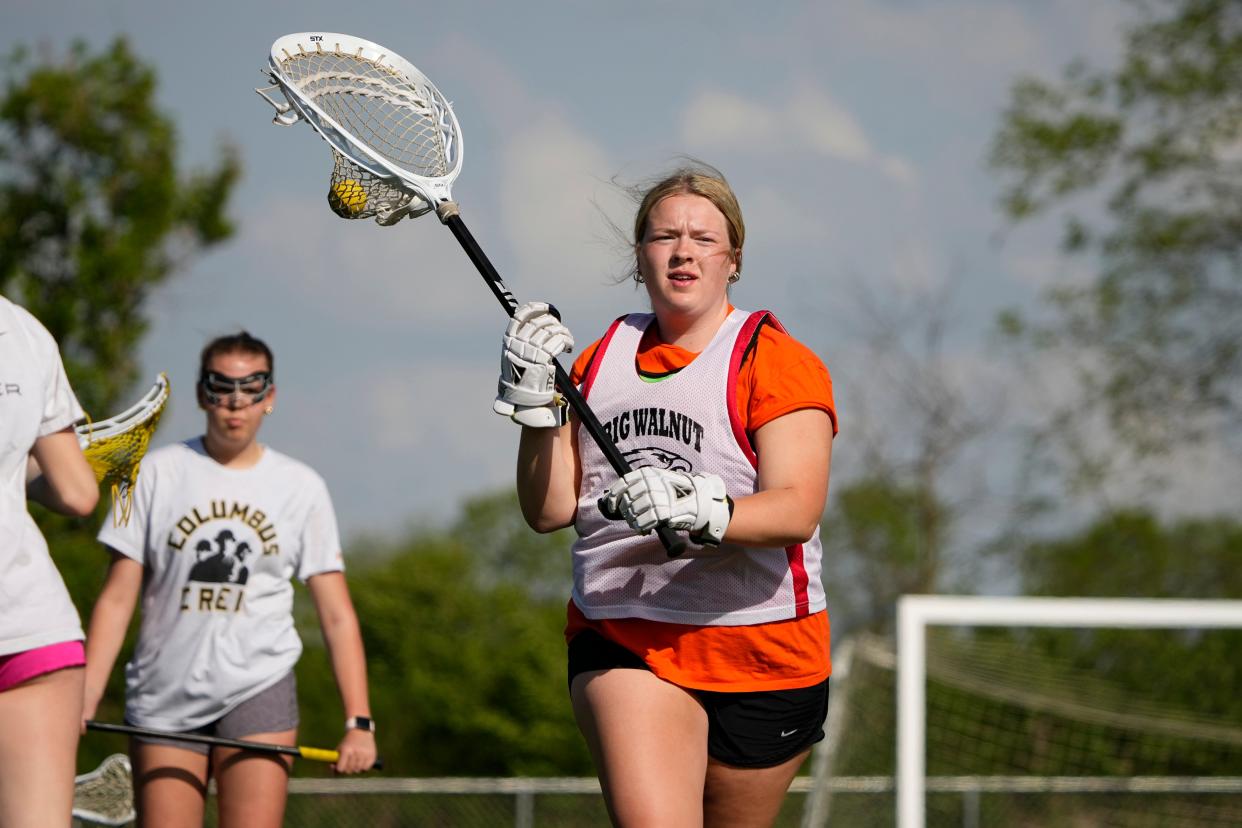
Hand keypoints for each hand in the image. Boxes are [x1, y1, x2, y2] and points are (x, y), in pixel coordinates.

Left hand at [333, 727, 377, 773]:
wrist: (361, 731)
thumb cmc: (348, 741)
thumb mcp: (340, 748)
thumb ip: (335, 759)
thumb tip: (333, 770)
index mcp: (346, 750)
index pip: (341, 768)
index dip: (339, 769)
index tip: (340, 767)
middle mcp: (356, 752)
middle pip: (349, 770)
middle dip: (347, 769)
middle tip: (348, 764)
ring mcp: (365, 754)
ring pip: (358, 770)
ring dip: (356, 768)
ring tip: (356, 762)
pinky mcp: (372, 755)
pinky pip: (366, 768)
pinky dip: (363, 767)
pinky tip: (362, 762)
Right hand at [494, 301, 574, 427]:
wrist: (525, 400)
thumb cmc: (522, 379)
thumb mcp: (515, 357)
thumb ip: (522, 341)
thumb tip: (535, 322)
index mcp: (509, 341)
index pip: (519, 317)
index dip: (533, 309)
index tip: (545, 307)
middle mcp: (518, 344)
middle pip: (539, 322)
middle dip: (553, 322)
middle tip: (559, 328)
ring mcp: (530, 351)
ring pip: (551, 330)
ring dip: (562, 332)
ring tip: (566, 338)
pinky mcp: (543, 359)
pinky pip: (558, 341)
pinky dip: (567, 340)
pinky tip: (568, 346)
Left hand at [598, 467, 732, 544]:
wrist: (699, 501)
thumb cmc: (676, 492)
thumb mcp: (657, 481)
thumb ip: (639, 486)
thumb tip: (614, 496)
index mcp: (648, 474)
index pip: (623, 483)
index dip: (614, 496)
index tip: (611, 506)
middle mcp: (650, 483)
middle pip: (627, 500)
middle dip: (627, 512)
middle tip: (632, 517)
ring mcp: (657, 497)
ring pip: (633, 512)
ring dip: (633, 521)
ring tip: (639, 524)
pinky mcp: (662, 512)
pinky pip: (643, 522)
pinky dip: (641, 527)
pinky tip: (645, 529)